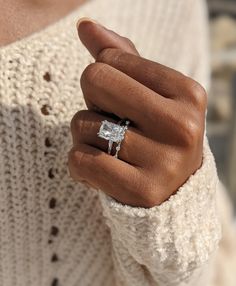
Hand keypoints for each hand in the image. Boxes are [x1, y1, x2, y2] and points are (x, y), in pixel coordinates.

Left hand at [68, 18, 206, 207]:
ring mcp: (164, 162)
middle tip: (112, 121)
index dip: (106, 79)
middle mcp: (182, 126)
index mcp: (188, 93)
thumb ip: (120, 56)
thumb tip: (85, 26)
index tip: (123, 102)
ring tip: (110, 150)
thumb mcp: (150, 93)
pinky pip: (79, 161)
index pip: (111, 59)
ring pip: (83, 125)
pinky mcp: (142, 191)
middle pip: (95, 80)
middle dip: (92, 101)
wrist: (174, 191)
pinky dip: (78, 164)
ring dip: (85, 136)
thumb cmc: (157, 134)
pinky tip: (98, 171)